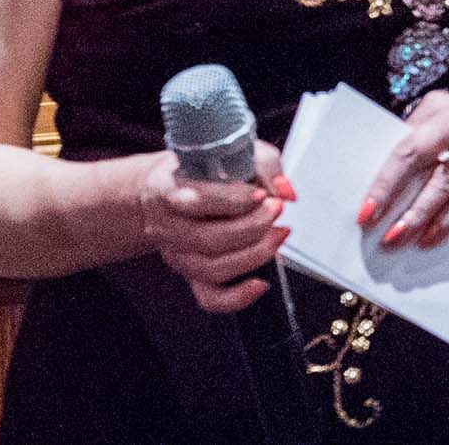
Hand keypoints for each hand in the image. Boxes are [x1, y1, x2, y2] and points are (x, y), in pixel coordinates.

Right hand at [137, 140, 294, 312]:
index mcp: (166, 188)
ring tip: (278, 234)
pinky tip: (261, 283)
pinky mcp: (190, 275)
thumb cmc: (198, 167)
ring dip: (253, 255)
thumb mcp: (223, 149)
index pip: (196, 200)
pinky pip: (210, 298)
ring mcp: (177, 254)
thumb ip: (260, 163)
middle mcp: (166, 226)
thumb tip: (286, 190)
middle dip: (252, 226)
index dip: (232, 199)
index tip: (261, 193)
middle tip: (276, 208)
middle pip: (208, 238)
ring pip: (212, 268)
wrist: (162, 190)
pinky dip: (238, 296)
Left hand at [356, 91, 448, 249]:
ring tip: (398, 237)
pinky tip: (431, 238)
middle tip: (370, 219)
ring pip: (442, 182)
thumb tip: (385, 189)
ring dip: (418, 214)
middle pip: (415, 154)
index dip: (380, 175)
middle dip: (389, 189)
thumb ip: (424, 144)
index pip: (401, 141)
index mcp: (439, 107)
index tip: (363, 204)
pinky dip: (448, 220)